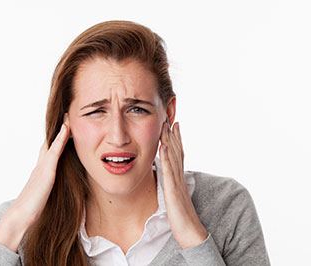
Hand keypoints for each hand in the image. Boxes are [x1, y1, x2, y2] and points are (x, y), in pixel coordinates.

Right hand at [0, 114, 70, 250]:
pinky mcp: (46, 170)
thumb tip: (55, 192)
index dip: (55, 140)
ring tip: (67, 116)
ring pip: (52, 142)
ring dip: (60, 129)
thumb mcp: (44, 196)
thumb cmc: (32, 209)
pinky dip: (61, 138)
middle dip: (56, 130)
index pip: (49, 151)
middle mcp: (41, 165)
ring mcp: (43, 166)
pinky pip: (55, 149)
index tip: (62, 129)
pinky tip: (67, 128)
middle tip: (65, 117)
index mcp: (41, 171)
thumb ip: (48, 190)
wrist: (20, 216)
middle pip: (49, 143)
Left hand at [159, 121, 207, 248]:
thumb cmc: (182, 218)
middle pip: (177, 151)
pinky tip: (162, 146)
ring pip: (173, 157)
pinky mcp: (173, 191)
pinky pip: (169, 171)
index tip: (174, 125)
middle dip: (173, 134)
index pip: (178, 154)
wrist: (190, 233)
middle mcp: (180, 177)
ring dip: (170, 140)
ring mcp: (177, 183)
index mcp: (179, 178)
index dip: (176, 139)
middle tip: (170, 117)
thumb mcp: (175, 198)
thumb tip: (167, 178)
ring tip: (166, 125)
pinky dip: (166, 157)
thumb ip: (172, 186)